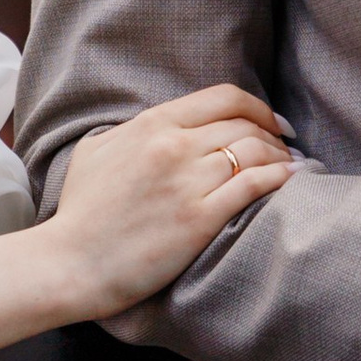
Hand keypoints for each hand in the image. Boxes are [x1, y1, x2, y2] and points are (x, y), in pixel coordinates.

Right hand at [52, 86, 294, 313]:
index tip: (271, 121)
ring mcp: (187, 182)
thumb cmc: (80, 212)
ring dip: (281, 158)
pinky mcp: (199, 220)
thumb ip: (130, 132)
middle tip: (286, 147)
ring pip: (254, 153)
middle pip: (244, 125)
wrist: (70, 262)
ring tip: (291, 167)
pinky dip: (279, 179)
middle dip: (274, 134)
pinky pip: (253, 186)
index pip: (223, 98)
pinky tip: (290, 182)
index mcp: (152, 125)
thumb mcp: (96, 151)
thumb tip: (158, 128)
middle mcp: (173, 146)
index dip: (257, 106)